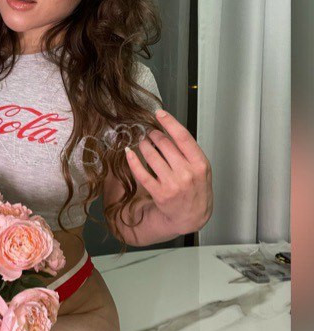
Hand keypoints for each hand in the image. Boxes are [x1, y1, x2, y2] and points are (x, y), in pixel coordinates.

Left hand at [124, 109, 212, 235]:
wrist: (191, 217)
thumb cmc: (196, 190)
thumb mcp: (201, 169)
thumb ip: (189, 152)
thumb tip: (169, 130)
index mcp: (200, 164)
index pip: (183, 137)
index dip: (169, 122)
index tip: (159, 113)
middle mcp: (187, 173)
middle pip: (165, 144)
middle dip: (154, 135)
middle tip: (149, 132)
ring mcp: (172, 184)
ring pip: (151, 156)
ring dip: (143, 145)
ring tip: (142, 142)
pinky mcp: (159, 193)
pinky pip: (142, 173)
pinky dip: (133, 160)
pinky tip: (128, 152)